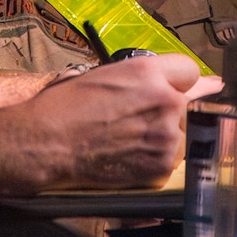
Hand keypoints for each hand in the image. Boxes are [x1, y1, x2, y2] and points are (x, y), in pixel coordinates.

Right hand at [26, 52, 200, 189]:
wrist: (47, 143)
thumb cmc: (64, 107)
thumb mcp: (103, 76)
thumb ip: (142, 77)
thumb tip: (167, 80)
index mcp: (148, 72)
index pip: (189, 71)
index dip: (178, 82)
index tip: (176, 90)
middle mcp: (164, 100)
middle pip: (188, 105)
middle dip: (169, 113)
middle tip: (140, 122)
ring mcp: (166, 134)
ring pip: (183, 134)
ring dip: (165, 138)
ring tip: (130, 141)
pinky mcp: (161, 164)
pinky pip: (172, 159)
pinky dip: (155, 160)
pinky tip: (131, 156)